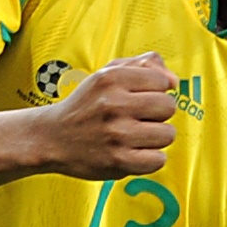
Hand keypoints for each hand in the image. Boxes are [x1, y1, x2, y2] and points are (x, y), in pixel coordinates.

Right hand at [29, 51, 176, 180]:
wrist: (52, 138)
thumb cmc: (86, 105)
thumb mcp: (108, 73)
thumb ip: (144, 66)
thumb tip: (174, 82)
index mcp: (112, 79)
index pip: (163, 83)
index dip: (155, 92)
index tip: (139, 99)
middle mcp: (113, 104)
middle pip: (169, 107)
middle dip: (158, 114)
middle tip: (138, 119)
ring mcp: (116, 134)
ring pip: (167, 134)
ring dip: (155, 138)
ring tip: (136, 136)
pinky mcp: (117, 160)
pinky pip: (158, 160)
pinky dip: (150, 159)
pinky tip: (134, 153)